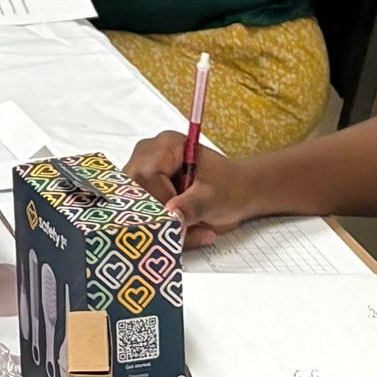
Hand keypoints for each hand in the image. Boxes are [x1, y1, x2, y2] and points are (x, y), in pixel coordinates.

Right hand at [124, 133, 259, 245]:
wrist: (240, 190)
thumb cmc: (231, 188)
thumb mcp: (214, 199)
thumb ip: (192, 206)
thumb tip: (171, 215)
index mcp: (167, 145)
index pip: (146, 175)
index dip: (159, 202)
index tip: (179, 222)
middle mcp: (149, 152)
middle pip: (135, 189)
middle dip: (157, 216)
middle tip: (184, 231)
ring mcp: (143, 168)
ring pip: (135, 203)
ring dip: (160, 223)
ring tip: (189, 231)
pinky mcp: (144, 186)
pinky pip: (141, 209)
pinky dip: (160, 224)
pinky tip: (183, 229)